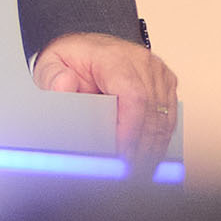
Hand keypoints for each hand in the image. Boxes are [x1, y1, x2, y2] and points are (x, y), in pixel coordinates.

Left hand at [32, 32, 181, 178]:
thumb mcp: (51, 64)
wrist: (87, 46)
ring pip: (165, 117)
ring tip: (140, 173)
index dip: (132, 130)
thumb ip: (53, 77)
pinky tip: (151, 158)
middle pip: (153, 112)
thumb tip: (64, 87)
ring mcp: (157, 73)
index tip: (124, 156)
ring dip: (154, 147)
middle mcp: (142, 63)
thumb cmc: (73, 57)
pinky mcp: (165, 84)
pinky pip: (169, 115)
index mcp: (116, 58)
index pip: (134, 97)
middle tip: (130, 174)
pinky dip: (161, 139)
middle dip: (143, 147)